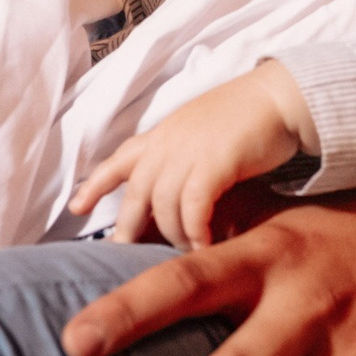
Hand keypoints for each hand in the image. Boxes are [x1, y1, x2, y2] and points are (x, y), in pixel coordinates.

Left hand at [71, 63, 313, 249]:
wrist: (280, 96)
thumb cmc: (248, 117)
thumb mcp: (201, 131)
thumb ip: (181, 155)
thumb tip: (171, 188)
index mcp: (162, 135)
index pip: (119, 160)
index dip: (95, 185)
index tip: (75, 208)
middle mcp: (168, 142)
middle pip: (135, 193)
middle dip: (128, 229)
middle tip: (126, 258)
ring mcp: (188, 151)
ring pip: (162, 205)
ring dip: (171, 235)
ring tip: (182, 257)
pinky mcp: (214, 163)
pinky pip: (193, 208)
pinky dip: (195, 232)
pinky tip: (203, 247)